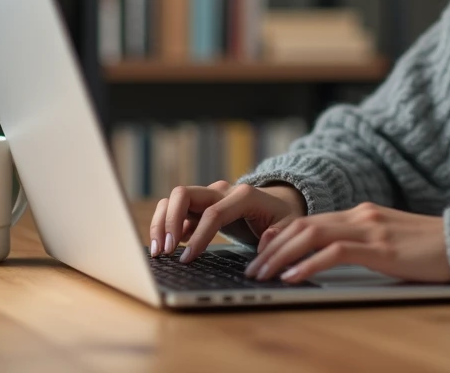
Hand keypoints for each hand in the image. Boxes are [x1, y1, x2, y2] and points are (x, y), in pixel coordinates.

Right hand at [149, 181, 306, 262]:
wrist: (279, 202)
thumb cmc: (283, 215)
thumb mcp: (290, 224)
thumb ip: (279, 234)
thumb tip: (264, 243)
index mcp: (244, 195)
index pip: (213, 213)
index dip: (199, 236)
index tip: (187, 258)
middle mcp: (222, 190)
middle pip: (184, 194)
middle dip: (169, 221)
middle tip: (164, 251)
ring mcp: (208, 195)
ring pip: (174, 199)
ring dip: (161, 222)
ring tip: (158, 251)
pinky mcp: (200, 205)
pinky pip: (175, 209)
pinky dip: (166, 224)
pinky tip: (167, 246)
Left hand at [244, 202, 449, 283]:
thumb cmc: (433, 250)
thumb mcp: (392, 243)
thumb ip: (364, 245)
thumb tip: (334, 261)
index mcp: (363, 214)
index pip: (310, 220)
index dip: (280, 235)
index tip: (260, 252)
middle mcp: (362, 215)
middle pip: (303, 225)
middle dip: (271, 248)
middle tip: (252, 270)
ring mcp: (371, 228)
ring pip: (311, 234)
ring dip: (281, 256)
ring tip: (262, 275)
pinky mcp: (381, 247)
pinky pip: (335, 252)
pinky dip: (308, 264)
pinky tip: (293, 276)